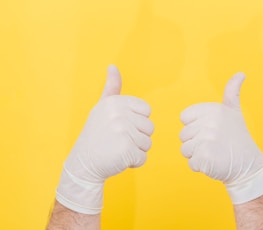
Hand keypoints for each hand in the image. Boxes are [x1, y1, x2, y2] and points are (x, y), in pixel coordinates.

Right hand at [56, 65, 153, 213]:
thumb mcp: (102, 108)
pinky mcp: (126, 150)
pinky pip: (143, 158)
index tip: (120, 126)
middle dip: (137, 138)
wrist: (82, 163)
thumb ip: (112, 88)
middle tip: (117, 140)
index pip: (147, 111)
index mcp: (116, 102)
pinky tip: (118, 159)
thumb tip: (113, 66)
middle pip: (149, 128)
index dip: (137, 122)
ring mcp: (123, 131)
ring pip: (148, 143)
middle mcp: (119, 114)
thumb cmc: (96, 135)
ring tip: (116, 149)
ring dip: (135, 150)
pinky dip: (133, 163)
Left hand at [179, 73, 262, 203]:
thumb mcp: (234, 111)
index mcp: (212, 109)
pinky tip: (214, 162)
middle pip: (183, 135)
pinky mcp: (205, 156)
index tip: (211, 130)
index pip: (184, 118)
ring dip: (197, 155)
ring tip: (215, 153)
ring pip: (185, 149)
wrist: (249, 165)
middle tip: (215, 144)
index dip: (195, 127)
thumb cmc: (237, 138)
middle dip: (196, 143)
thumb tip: (240, 73)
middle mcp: (209, 122)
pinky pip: (191, 162)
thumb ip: (232, 92)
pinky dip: (200, 166)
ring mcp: (207, 139)